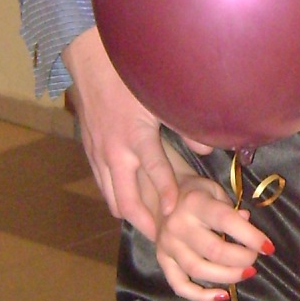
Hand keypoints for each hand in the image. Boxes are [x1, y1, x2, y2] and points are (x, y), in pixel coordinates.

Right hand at [65, 28, 199, 239]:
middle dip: (144, 222)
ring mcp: (99, 154)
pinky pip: (103, 185)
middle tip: (163, 239)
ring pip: (111, 197)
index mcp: (135, 136)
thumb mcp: (159, 97)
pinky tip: (128, 205)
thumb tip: (209, 149)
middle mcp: (114, 151)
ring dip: (130, 215)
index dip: (167, 195)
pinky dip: (115, 199)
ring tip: (149, 230)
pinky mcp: (90, 152)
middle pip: (126, 200)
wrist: (90, 61)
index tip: (177, 214)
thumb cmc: (128, 77)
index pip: (155, 173)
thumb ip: (186, 124)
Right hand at [156, 181, 272, 300]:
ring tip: (246, 273)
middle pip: (214, 250)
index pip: (227, 221)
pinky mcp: (162, 260)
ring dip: (228, 276)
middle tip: (255, 259)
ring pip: (198, 270)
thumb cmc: (197, 193)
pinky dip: (201, 296)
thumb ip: (231, 208)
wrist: (163, 194)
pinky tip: (222, 296)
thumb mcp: (215, 191)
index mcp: (195, 203)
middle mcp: (178, 224)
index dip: (251, 236)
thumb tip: (247, 221)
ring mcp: (167, 245)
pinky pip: (179, 285)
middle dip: (242, 259)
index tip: (268, 248)